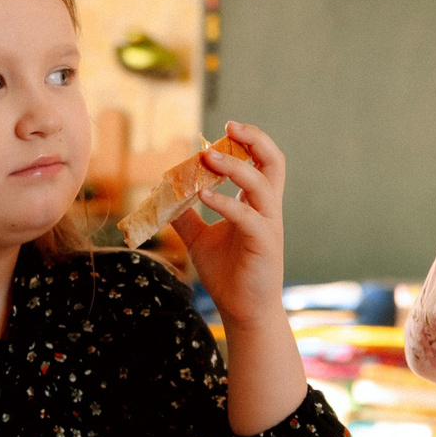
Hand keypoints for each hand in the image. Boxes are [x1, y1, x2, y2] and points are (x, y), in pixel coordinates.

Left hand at [172, 122, 286, 331]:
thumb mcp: (199, 239)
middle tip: (229, 126)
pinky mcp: (264, 244)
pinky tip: (202, 195)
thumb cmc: (227, 273)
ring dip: (234, 166)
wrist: (242, 310)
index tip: (225, 128)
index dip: (248, 141)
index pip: (261, 162)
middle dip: (255, 140)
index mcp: (256, 205)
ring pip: (262, 184)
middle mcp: (267, 210)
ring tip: (207, 156)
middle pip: (274, 163)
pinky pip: (247, 216)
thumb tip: (161, 196)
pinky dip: (225, 202)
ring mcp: (268, 225)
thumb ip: (186, 216)